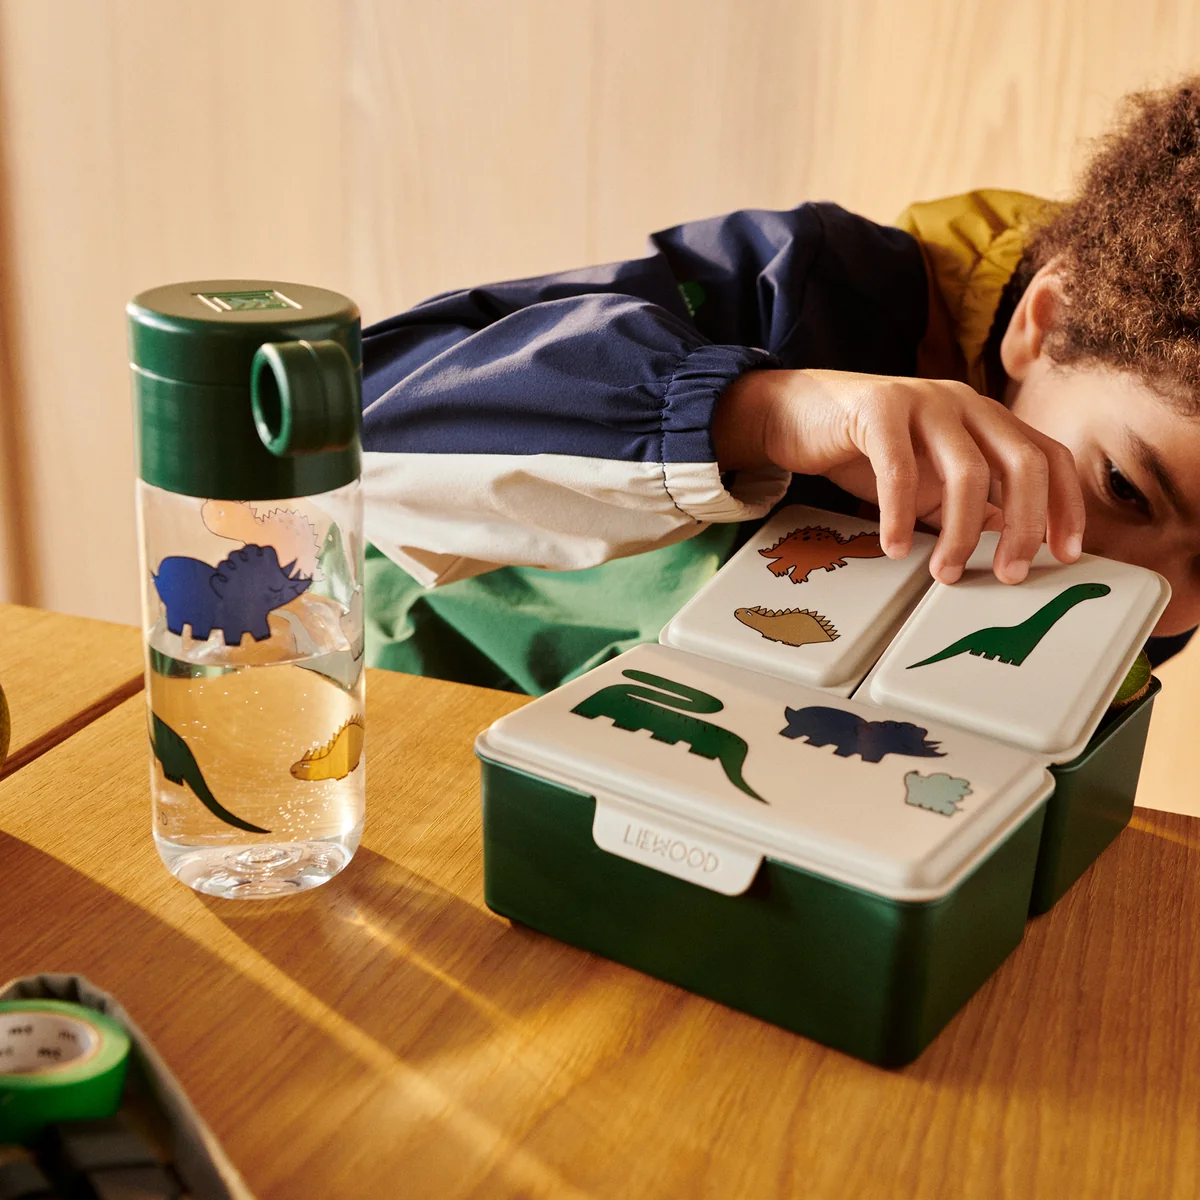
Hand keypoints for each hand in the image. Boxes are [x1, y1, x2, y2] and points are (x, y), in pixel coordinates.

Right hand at [712, 368, 1085, 584]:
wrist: (794, 413)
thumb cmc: (862, 448)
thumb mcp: (924, 479)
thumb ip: (965, 501)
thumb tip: (1007, 535)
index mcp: (984, 417)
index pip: (1048, 456)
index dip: (1064, 506)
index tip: (1066, 554)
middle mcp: (963, 401)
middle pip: (1022, 462)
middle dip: (1024, 525)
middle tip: (1008, 573)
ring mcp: (923, 400)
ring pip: (967, 471)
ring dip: (961, 532)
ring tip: (943, 573)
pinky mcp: (877, 408)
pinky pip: (900, 469)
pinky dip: (900, 515)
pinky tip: (894, 548)